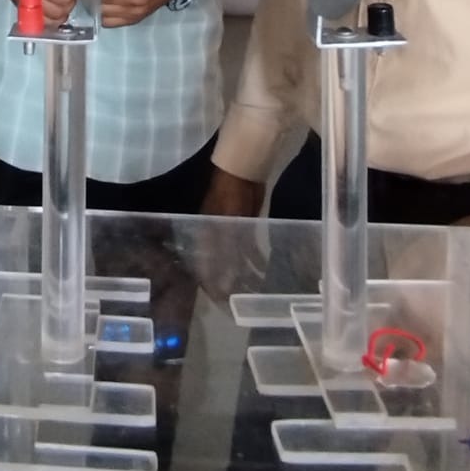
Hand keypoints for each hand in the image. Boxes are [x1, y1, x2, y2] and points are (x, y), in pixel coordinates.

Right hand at [191, 171, 268, 304]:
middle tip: (243, 299)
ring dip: (247, 271)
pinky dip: (255, 258)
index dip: (212, 284)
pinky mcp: (245, 225)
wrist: (242, 169)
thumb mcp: (227, 224)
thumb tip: (223, 278)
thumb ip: (227, 251)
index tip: (221, 302)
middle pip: (223, 265)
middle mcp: (216, 237)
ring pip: (238, 257)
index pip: (206, 266)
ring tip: (258, 288)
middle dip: (232, 281)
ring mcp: (231, 231)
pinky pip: (249, 247)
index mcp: (206, 236)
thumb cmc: (230, 195)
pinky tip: (264, 268)